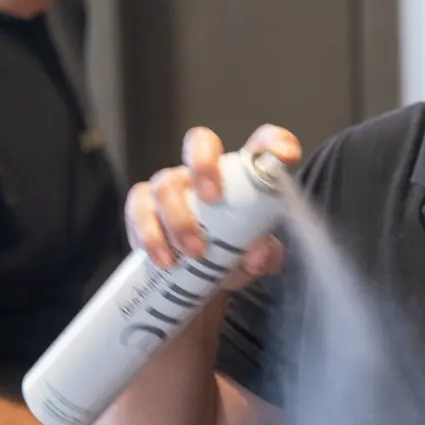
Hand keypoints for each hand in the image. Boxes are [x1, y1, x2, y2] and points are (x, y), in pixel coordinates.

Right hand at [124, 125, 302, 287]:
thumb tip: (256, 253)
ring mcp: (171, 187)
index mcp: (240, 175)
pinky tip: (164, 259)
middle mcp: (203, 172)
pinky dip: (150, 236)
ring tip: (193, 253)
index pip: (259, 144)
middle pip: (199, 142)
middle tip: (213, 199)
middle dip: (204, 165)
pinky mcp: (142, 208)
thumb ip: (265, 255)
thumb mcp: (256, 259)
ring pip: (165, 184)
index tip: (286, 156)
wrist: (197, 283)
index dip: (274, 143)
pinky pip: (138, 211)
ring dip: (177, 219)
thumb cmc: (232, 256)